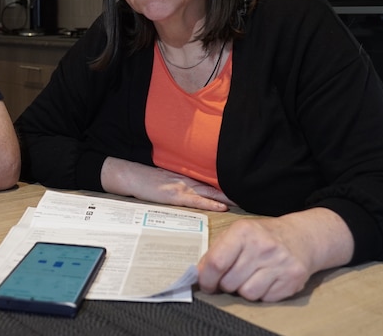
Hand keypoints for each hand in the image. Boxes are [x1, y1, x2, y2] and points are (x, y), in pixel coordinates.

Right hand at [101, 157, 232, 211]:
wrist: (130, 174)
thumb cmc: (146, 179)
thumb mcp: (167, 179)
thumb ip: (182, 184)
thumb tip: (198, 193)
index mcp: (187, 177)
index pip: (212, 182)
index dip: (228, 186)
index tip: (245, 189)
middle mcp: (188, 180)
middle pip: (216, 187)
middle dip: (233, 192)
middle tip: (253, 196)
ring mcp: (182, 187)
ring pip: (210, 193)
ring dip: (228, 198)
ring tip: (245, 202)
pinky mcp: (174, 195)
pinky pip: (196, 201)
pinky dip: (210, 204)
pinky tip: (222, 208)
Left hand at [197, 208, 353, 301]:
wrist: (302, 237)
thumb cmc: (262, 236)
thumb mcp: (237, 234)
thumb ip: (216, 252)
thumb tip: (199, 274)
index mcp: (243, 231)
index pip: (216, 262)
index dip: (206, 279)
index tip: (206, 284)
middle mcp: (262, 246)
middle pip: (230, 282)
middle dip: (226, 284)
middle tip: (233, 276)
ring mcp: (280, 263)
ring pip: (247, 294)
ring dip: (244, 290)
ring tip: (251, 276)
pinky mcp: (293, 279)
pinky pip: (266, 299)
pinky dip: (262, 293)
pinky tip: (267, 279)